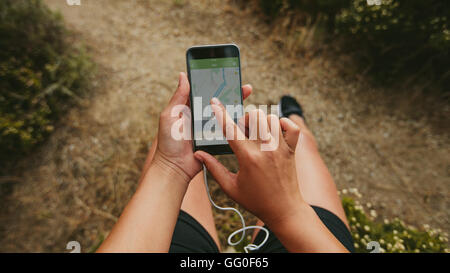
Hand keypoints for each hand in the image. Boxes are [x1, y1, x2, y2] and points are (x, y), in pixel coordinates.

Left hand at [152, 72, 252, 181]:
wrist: (174, 168)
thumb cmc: (168, 143)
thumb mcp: (169, 116)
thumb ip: (178, 97)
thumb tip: (182, 75)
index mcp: (190, 109)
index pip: (205, 92)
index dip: (217, 84)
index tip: (228, 76)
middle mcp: (201, 117)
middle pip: (219, 103)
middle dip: (233, 94)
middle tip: (245, 88)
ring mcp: (210, 129)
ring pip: (226, 116)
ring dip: (237, 109)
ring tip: (248, 102)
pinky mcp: (216, 141)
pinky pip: (228, 131)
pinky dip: (236, 126)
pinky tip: (245, 120)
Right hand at [194, 98, 304, 227]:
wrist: (284, 210)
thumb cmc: (256, 200)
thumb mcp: (230, 187)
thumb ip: (213, 168)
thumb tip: (198, 155)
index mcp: (248, 158)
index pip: (231, 129)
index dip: (220, 113)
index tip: (215, 102)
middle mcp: (266, 149)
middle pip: (255, 116)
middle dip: (246, 119)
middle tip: (243, 131)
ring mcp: (281, 148)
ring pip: (272, 118)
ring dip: (262, 121)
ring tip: (258, 133)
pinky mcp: (292, 150)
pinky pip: (293, 127)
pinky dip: (284, 124)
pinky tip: (275, 132)